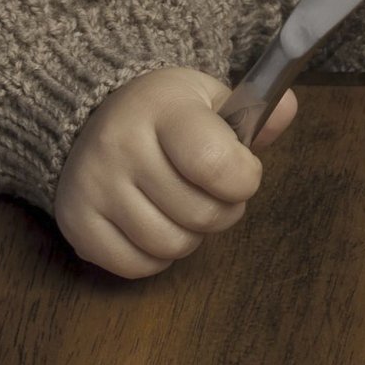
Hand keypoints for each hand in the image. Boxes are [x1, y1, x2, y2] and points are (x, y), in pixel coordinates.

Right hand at [53, 67, 298, 277]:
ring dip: (190, 235)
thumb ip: (255, 112)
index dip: (243, 179)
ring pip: (170, 246)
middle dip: (223, 210)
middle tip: (215, 193)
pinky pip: (136, 266)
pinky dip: (156, 256)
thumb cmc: (167, 112)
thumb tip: (289, 109)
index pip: (214, 163)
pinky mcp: (74, 222)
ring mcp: (92, 186)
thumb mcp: (210, 97)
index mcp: (163, 108)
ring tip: (183, 205)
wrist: (91, 114)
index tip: (243, 172)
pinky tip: (155, 222)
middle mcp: (120, 145)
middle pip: (199, 214)